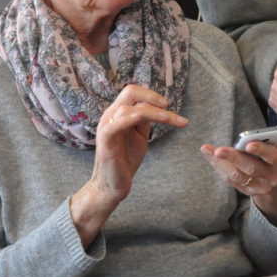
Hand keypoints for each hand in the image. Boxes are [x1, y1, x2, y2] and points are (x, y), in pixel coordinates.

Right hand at [70, 85, 188, 245]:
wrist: (114, 184)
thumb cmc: (127, 158)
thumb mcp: (139, 134)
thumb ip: (145, 119)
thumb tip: (159, 107)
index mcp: (118, 113)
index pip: (134, 92)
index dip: (152, 95)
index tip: (168, 105)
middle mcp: (111, 116)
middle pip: (130, 92)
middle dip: (152, 96)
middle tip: (169, 106)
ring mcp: (107, 127)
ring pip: (129, 108)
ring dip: (154, 112)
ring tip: (171, 120)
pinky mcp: (106, 141)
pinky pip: (114, 125)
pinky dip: (129, 119)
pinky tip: (142, 117)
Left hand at [201, 126, 276, 228]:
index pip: (273, 157)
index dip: (261, 150)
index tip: (248, 144)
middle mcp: (272, 178)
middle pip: (252, 168)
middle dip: (235, 158)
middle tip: (219, 150)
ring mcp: (260, 187)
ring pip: (238, 176)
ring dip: (221, 163)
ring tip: (208, 150)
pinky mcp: (248, 192)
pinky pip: (231, 181)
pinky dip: (220, 168)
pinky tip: (210, 157)